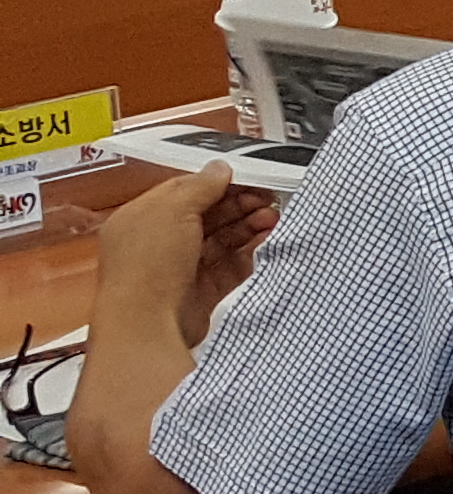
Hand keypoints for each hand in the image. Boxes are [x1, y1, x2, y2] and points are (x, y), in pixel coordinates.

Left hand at [96, 163, 276, 349]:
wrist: (147, 323)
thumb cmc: (145, 268)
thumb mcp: (173, 209)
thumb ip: (200, 186)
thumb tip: (219, 170)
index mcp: (141, 219)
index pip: (185, 192)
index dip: (217, 184)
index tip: (247, 180)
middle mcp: (158, 244)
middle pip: (207, 216)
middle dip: (239, 205)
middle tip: (266, 200)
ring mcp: (180, 269)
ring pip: (222, 241)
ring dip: (249, 226)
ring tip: (271, 218)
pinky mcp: (200, 292)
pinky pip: (231, 266)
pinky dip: (250, 252)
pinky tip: (266, 241)